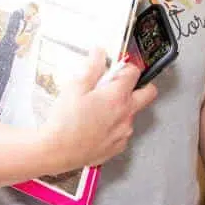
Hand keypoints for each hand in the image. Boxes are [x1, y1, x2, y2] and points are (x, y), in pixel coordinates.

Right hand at [38, 48, 157, 173]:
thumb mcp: (75, 87)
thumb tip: (99, 53)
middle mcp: (126, 113)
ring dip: (124, 107)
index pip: (134, 72)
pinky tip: (98, 125)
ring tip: (100, 108)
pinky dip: (116, 126)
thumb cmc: (64, 121)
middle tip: (121, 86)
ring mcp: (124, 131)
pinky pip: (124, 131)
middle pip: (149, 93)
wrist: (55, 151)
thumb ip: (91, 67)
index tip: (116, 70)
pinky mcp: (118, 146)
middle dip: (140, 85)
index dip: (125, 67)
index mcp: (118, 96)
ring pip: (134, 113)